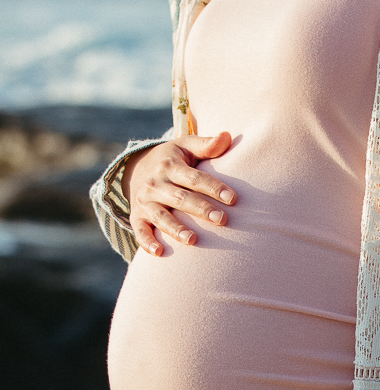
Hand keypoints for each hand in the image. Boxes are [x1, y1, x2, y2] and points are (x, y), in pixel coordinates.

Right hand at [123, 131, 236, 256]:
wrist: (138, 169)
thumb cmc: (174, 159)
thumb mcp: (186, 146)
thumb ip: (206, 145)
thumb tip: (227, 136)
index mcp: (170, 166)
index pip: (194, 178)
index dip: (213, 187)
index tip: (233, 198)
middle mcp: (155, 184)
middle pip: (180, 198)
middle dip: (200, 209)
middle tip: (222, 219)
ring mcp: (145, 201)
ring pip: (160, 216)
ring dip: (175, 228)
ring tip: (193, 239)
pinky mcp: (137, 216)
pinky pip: (140, 230)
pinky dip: (147, 241)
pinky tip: (159, 253)